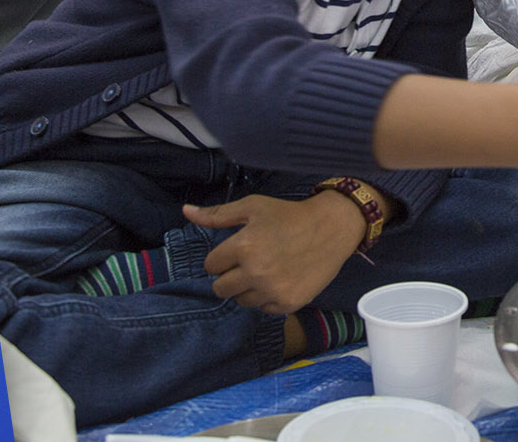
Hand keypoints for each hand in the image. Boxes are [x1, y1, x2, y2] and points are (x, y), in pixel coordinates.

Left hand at [185, 191, 369, 314]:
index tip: (240, 248)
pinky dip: (268, 297)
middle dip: (230, 275)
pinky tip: (281, 279)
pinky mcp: (288, 303)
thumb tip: (186, 211)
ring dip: (248, 288)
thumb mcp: (252, 207)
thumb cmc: (289, 215)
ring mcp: (272, 290)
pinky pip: (263, 309)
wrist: (331, 228)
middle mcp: (255, 272)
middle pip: (220, 288)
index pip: (211, 266)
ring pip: (241, 301)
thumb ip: (217, 214)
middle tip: (251, 261)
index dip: (223, 256)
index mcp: (243, 247)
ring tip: (267, 269)